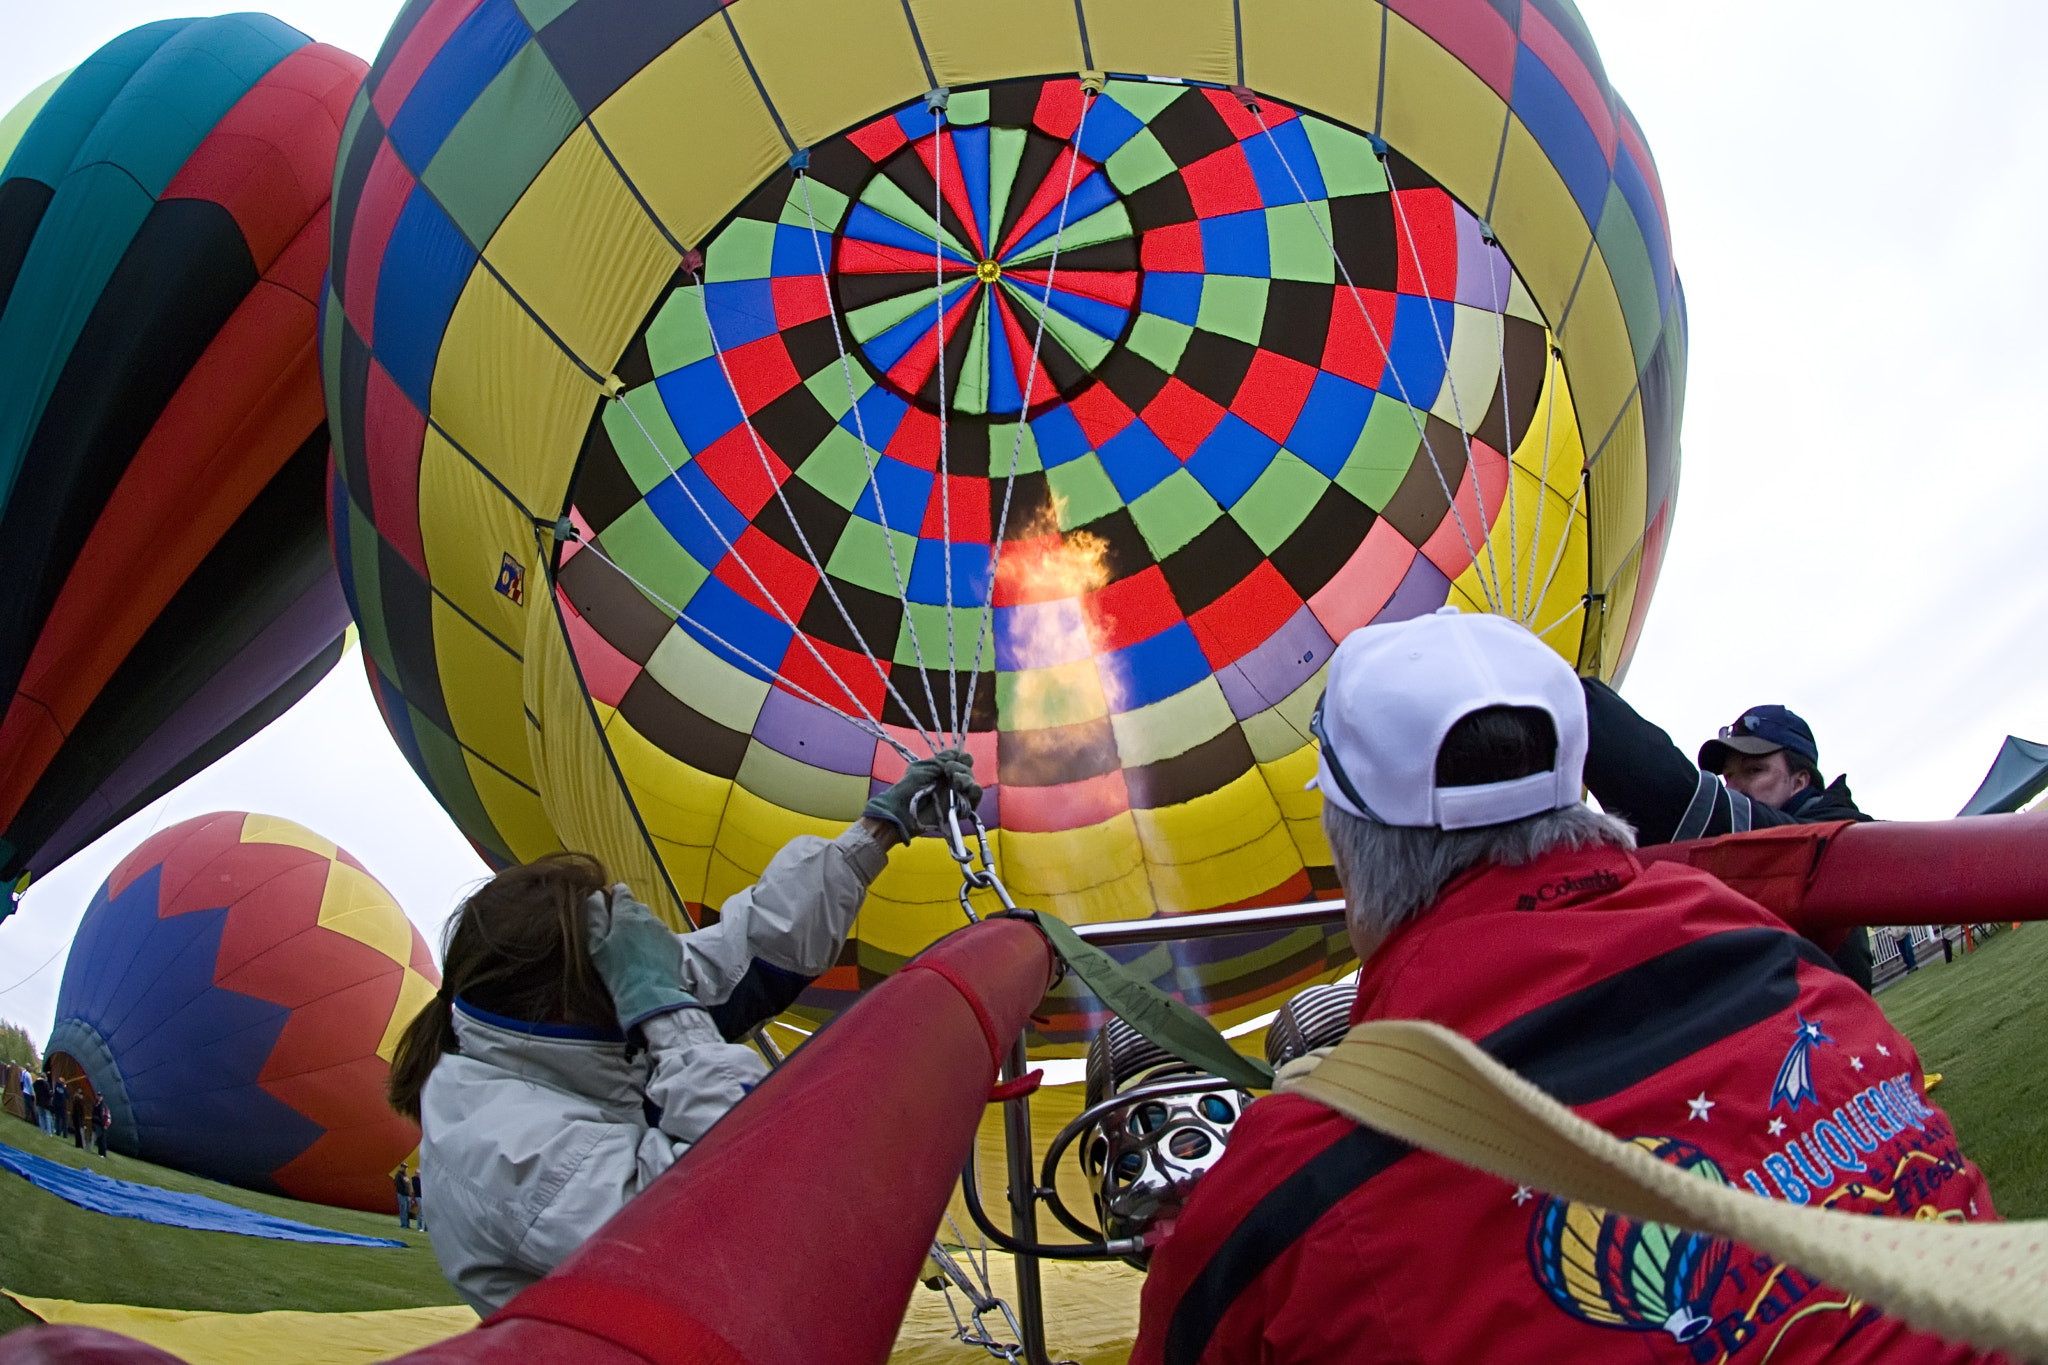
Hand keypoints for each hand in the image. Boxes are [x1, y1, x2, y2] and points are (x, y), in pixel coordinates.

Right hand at [584, 885, 697, 1028]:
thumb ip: (595, 916)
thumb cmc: (617, 971)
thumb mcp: (596, 945)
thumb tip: (596, 895)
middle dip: (628, 916)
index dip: (616, 895)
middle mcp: (648, 916)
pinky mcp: (675, 943)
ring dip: (643, 930)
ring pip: (651, 922)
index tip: (611, 904)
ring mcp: (664, 929)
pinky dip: (656, 942)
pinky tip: (649, 958)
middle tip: (619, 936)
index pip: (622, 892)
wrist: (649, 994)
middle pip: (637, 908)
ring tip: (635, 950)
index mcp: (626, 914)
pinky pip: (663, 936)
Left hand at [863, 748, 980, 842]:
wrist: (902, 811)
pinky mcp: (959, 810)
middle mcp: (951, 782)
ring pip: (973, 784)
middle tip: (949, 772)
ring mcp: (956, 796)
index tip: (954, 759)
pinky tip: (970, 790)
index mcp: (943, 770)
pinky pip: (974, 802)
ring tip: (957, 782)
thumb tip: (957, 750)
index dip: (962, 758)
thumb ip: (941, 760)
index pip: (962, 760)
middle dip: (962, 768)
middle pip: (968, 771)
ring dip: (968, 780)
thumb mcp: (924, 768)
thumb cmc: (908, 788)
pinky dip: (976, 794)